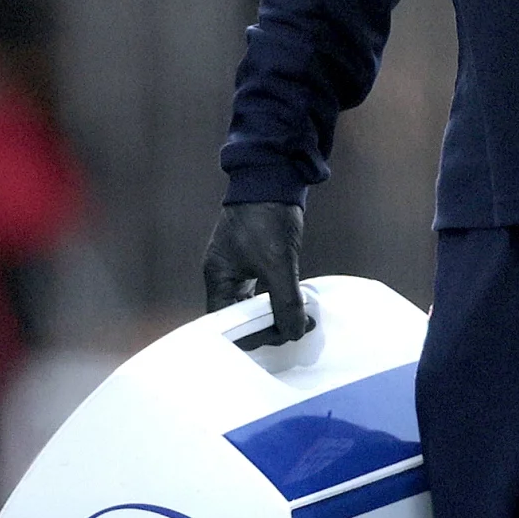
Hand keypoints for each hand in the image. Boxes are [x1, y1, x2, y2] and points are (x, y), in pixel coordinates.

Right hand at [200, 200, 311, 345]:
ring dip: (274, 314)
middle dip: (265, 327)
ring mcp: (238, 267)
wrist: (274, 177)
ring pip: (253, 304)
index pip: (226, 323)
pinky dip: (278, 299)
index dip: (250, 337)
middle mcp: (224, 275)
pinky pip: (263, 290)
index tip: (278, 341)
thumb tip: (295, 332)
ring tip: (300, 322)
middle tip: (295, 331)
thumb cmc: (266, 217)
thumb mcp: (278, 264)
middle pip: (239, 317)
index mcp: (218, 278)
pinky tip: (296, 305)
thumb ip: (285, 301)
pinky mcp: (254, 259)